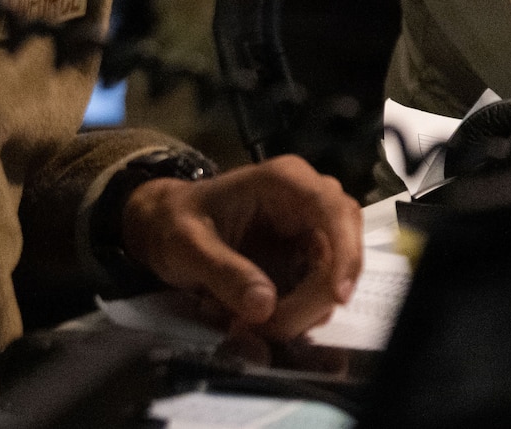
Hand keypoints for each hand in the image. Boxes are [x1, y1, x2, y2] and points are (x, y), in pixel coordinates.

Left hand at [122, 156, 363, 341]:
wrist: (165, 227)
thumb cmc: (176, 223)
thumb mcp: (188, 246)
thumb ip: (224, 273)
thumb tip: (265, 307)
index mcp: (284, 181)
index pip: (333, 209)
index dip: (345, 251)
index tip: (337, 296)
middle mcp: (307, 200)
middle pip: (343, 244)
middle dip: (319, 293)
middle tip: (276, 328)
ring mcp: (309, 229)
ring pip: (334, 272)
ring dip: (305, 309)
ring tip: (255, 327)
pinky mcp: (304, 256)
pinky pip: (318, 288)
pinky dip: (297, 313)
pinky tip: (261, 322)